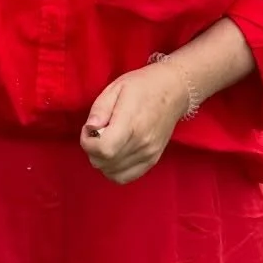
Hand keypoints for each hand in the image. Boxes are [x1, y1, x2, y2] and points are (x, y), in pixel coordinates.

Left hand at [80, 62, 191, 184]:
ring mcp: (149, 154)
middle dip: (92, 150)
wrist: (174, 90)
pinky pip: (126, 177)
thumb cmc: (143, 85)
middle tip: (97, 132)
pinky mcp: (153, 160)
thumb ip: (100, 109)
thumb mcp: (116, 88)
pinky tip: (114, 154)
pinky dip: (114, 170)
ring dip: (102, 160)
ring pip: (112, 173)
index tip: (89, 128)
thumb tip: (90, 128)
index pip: (103, 149)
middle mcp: (142, 143)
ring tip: (106, 141)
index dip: (87, 142)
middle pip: (104, 163)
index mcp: (131, 124)